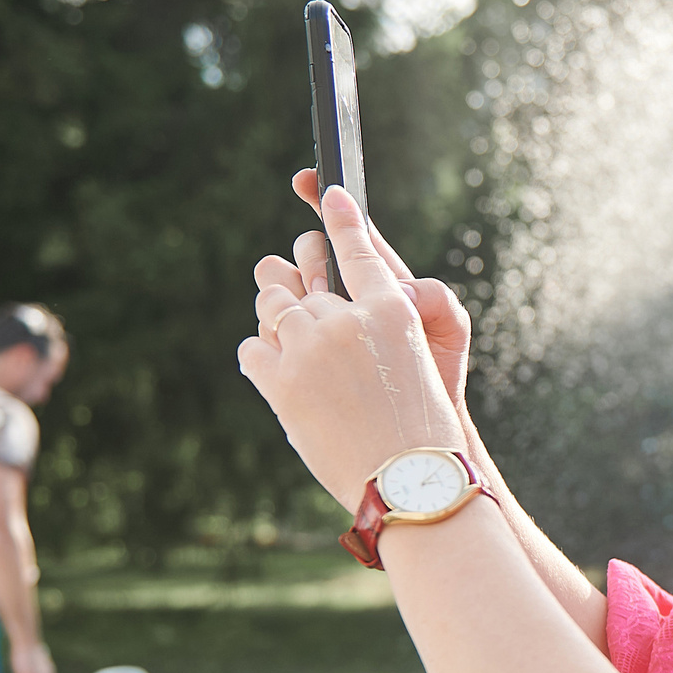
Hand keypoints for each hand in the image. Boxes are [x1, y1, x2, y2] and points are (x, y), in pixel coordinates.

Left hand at [240, 183, 463, 507]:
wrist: (407, 483)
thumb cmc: (420, 432)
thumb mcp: (415, 366)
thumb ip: (373, 332)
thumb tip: (325, 313)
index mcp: (394, 310)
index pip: (358, 251)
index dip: (339, 218)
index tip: (326, 189)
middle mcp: (351, 319)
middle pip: (303, 280)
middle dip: (294, 285)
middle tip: (293, 301)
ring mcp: (312, 347)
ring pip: (272, 308)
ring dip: (274, 320)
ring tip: (290, 348)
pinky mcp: (282, 381)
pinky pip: (252, 350)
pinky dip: (259, 360)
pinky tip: (278, 377)